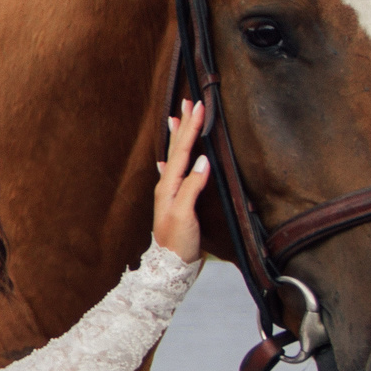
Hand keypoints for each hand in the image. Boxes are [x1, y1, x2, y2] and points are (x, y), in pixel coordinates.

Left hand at [154, 99, 210, 261]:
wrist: (170, 267)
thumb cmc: (178, 243)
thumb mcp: (184, 215)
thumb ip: (191, 188)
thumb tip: (203, 162)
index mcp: (169, 186)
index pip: (182, 151)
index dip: (191, 129)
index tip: (198, 107)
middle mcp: (167, 186)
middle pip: (176, 149)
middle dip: (184, 125)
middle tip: (188, 102)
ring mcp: (171, 194)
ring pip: (174, 158)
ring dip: (178, 138)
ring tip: (177, 119)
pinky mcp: (176, 202)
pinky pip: (174, 173)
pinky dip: (173, 161)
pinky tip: (167, 158)